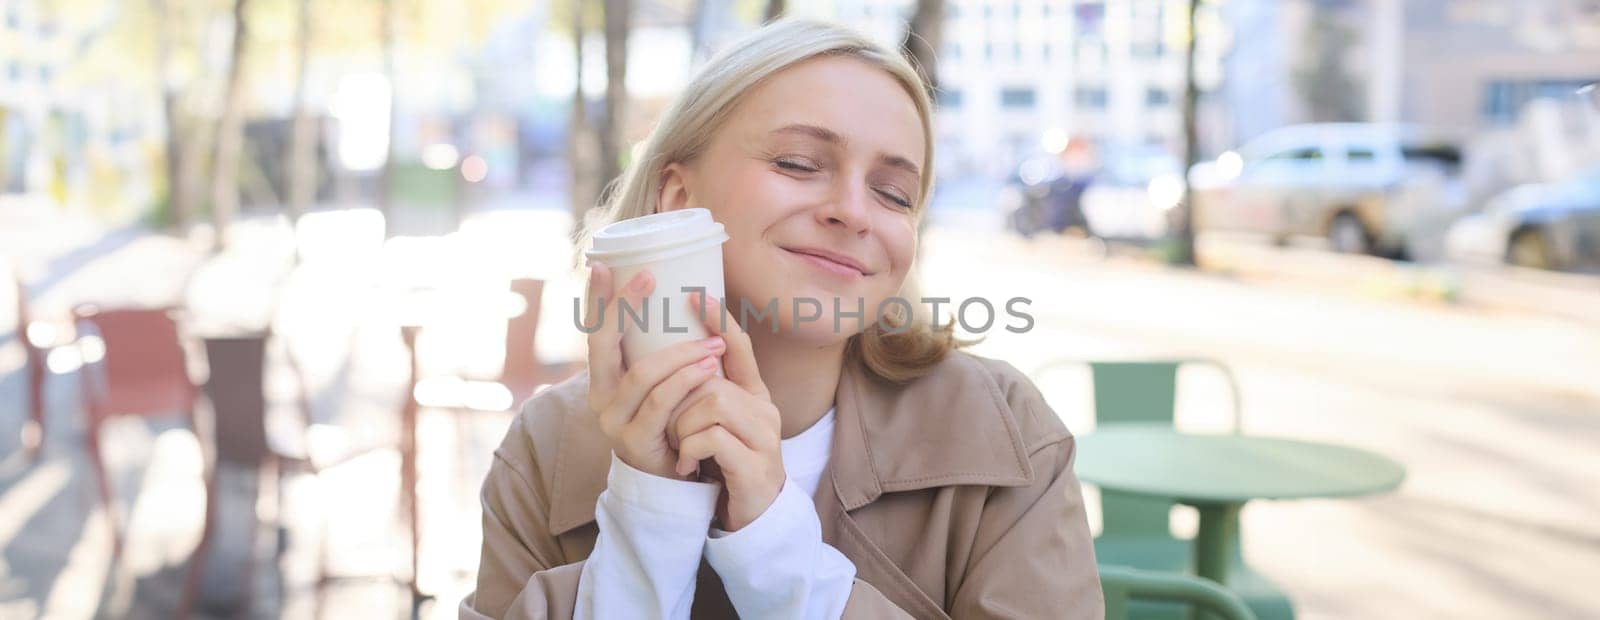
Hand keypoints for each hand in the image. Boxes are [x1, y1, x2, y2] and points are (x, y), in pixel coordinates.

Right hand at [585, 262, 725, 478]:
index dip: (597, 298)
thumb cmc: (675, 418)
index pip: (594, 331)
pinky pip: (660, 404)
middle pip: (603, 345)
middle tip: (650, 276)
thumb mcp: (666, 381)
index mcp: (604, 377)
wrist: (675, 477)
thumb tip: (689, 296)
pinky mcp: (634, 441)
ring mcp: (613, 420)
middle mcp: (599, 395)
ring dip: (680, 353)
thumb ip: (666, 351)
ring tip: (712, 339)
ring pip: (641, 376)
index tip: (605, 263)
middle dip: (624, 306)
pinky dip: (686, 382)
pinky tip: (708, 368)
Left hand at [672, 294, 784, 530]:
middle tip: (669, 424)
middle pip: (712, 379)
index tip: (697, 293)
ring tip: (680, 449)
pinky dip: (690, 451)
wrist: (755, 517)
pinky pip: (711, 440)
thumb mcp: (716, 423)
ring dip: (683, 427)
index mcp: (753, 395)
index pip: (739, 347)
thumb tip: (671, 356)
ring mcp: (763, 438)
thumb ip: (703, 390)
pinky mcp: (754, 467)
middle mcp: (764, 410)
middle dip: (680, 398)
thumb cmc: (728, 464)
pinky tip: (686, 467)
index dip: (719, 320)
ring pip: (711, 405)